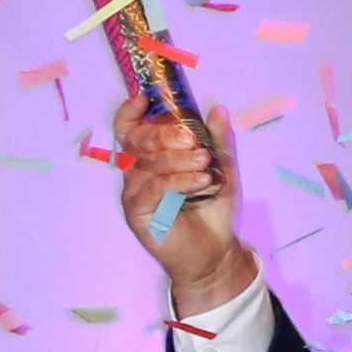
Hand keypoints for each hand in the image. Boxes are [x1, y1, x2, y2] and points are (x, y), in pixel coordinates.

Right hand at [113, 96, 255, 320]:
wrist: (216, 251)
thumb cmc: (213, 208)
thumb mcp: (222, 168)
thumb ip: (219, 140)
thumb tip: (219, 109)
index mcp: (152, 156)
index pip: (129, 129)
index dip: (130, 112)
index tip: (145, 100)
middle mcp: (138, 171)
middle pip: (136, 140)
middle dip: (165, 135)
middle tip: (193, 140)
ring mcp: (134, 192)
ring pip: (148, 164)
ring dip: (180, 161)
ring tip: (206, 166)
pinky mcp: (137, 213)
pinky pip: (153, 188)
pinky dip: (179, 181)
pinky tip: (201, 182)